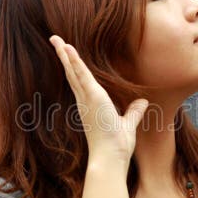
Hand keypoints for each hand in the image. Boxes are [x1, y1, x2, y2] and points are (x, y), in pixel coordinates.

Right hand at [48, 34, 148, 163]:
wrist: (110, 159)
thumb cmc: (116, 146)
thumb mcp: (128, 124)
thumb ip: (134, 112)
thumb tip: (142, 102)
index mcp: (91, 105)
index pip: (80, 81)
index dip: (73, 66)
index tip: (67, 53)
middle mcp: (85, 101)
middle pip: (72, 73)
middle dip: (63, 56)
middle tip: (54, 39)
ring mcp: (87, 100)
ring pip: (73, 71)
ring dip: (65, 54)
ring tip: (56, 38)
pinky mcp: (92, 99)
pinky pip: (81, 76)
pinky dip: (74, 62)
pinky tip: (67, 49)